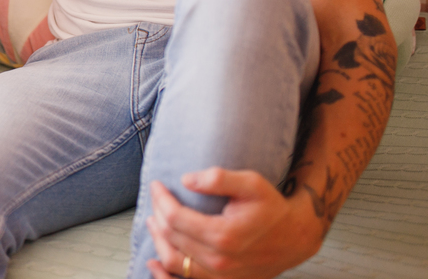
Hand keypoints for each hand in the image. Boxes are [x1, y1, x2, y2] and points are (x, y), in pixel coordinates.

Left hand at [145, 170, 321, 278]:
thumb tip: (186, 179)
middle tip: (156, 198)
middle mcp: (220, 261)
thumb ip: (219, 178)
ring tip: (152, 222)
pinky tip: (154, 263)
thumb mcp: (251, 183)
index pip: (175, 217)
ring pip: (174, 261)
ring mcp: (221, 276)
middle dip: (158, 214)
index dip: (161, 199)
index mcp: (224, 235)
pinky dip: (165, 273)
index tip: (156, 185)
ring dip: (157, 240)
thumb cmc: (271, 208)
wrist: (295, 237)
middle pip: (172, 237)